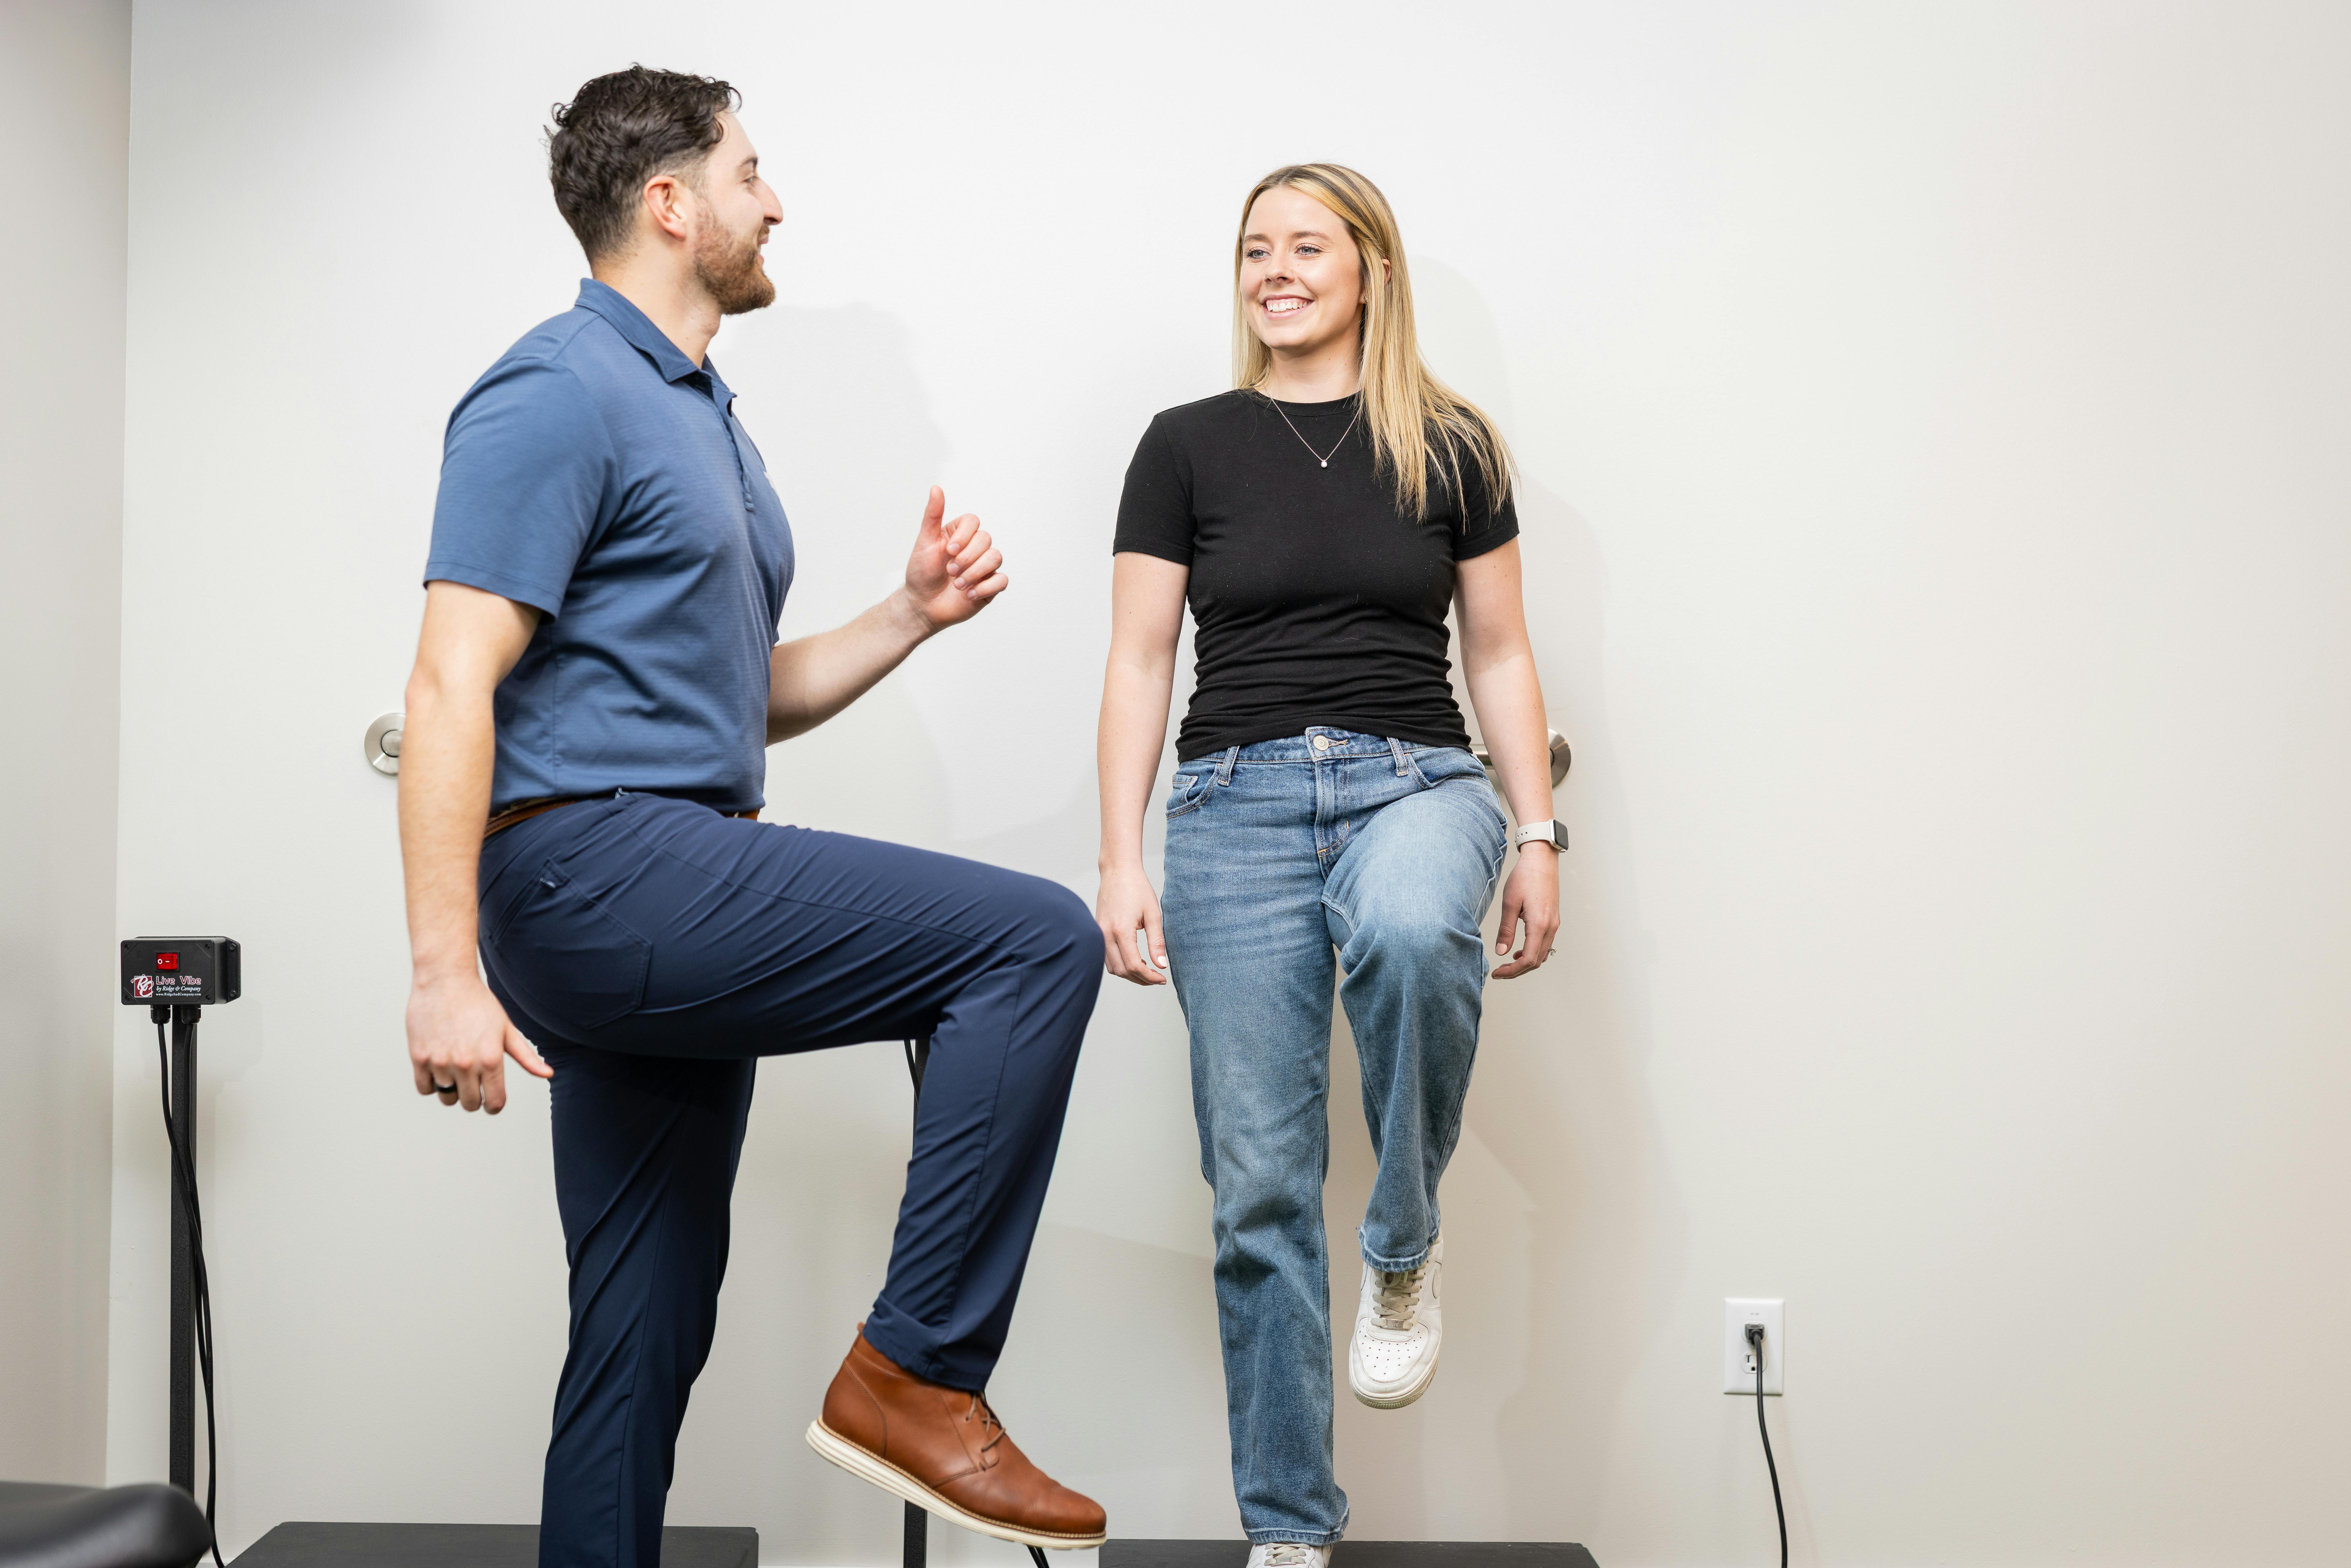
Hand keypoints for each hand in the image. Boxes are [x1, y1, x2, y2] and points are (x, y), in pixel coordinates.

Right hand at [406, 967, 550, 1112]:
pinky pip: (424, 1088)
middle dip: (474, 1098)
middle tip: (473, 1083)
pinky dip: (431, 1084)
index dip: (494, 1105)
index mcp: (491, 1059)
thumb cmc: (478, 1003)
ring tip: (456, 1070)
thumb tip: (548, 1073)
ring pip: (446, 1098)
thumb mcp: (506, 1029)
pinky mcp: (419, 1057)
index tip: (492, 1101)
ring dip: (452, 1090)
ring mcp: (441, 1062)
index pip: (494, 1102)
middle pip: (470, 1104)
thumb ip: (526, 1056)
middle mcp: (466, 1064)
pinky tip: (439, 1068)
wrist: (445, 980)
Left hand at [902, 486, 1006, 631]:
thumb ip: (932, 515)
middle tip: (950, 571)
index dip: (964, 536)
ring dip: (975, 573)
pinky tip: (969, 595)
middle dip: (967, 558)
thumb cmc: (921, 573)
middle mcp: (974, 548)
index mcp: (959, 534)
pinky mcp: (990, 586)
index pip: (974, 521)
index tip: (948, 551)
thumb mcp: (924, 542)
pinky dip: (986, 587)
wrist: (922, 606)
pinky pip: (1002, 580)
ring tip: (958, 585)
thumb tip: (936, 487)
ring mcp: (984, 567)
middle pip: (986, 539)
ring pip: (996, 557)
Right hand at [1097, 861, 1170, 985]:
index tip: (1162, 978)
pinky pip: (1106, 957)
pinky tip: (1133, 959)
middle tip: (1157, 977)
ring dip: (1129, 974)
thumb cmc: (1137, 888)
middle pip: (1122, 971)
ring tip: (1147, 970)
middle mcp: (1106, 935)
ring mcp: (1099, 934)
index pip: (1134, 966)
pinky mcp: (1097, 932)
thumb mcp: (1153, 914)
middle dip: (1141, 979)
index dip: (1150, 978)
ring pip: (1112, 968)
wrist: (1117, 871)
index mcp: (1121, 931)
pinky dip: (1120, 964)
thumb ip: (1157, 942)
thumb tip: (1162, 965)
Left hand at [1491, 847, 1559, 978]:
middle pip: (1536, 961)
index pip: (1528, 959)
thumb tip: (1501, 952)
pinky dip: (1533, 952)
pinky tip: (1519, 949)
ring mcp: (1554, 924)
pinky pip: (1545, 943)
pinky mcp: (1553, 919)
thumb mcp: (1509, 903)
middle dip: (1518, 970)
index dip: (1512, 971)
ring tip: (1508, 962)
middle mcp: (1550, 927)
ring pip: (1542, 954)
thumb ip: (1506, 930)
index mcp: (1539, 924)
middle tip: (1500, 971)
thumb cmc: (1525, 877)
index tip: (1498, 972)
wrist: (1541, 860)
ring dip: (1526, 962)